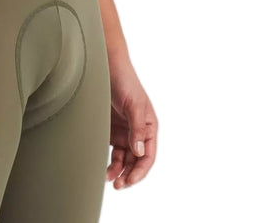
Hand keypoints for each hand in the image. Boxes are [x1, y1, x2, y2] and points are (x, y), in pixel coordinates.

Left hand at [106, 60, 156, 189]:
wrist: (106, 67)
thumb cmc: (125, 81)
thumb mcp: (134, 104)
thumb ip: (137, 128)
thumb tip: (139, 151)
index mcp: (149, 126)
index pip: (149, 155)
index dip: (141, 170)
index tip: (130, 181)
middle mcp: (137, 132)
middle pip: (136, 161)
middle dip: (129, 175)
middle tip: (118, 185)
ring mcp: (123, 133)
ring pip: (124, 160)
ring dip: (118, 171)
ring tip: (108, 180)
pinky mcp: (110, 131)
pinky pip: (112, 152)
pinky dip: (110, 162)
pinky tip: (104, 169)